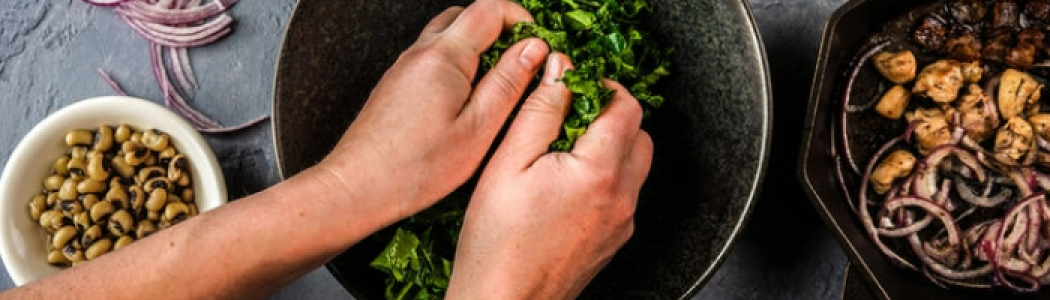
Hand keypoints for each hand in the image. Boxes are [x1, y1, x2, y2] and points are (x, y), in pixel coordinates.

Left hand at [316, 0, 548, 218]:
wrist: (357, 187)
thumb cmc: (417, 168)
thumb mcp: (478, 129)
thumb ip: (509, 83)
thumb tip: (535, 49)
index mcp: (444, 56)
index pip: (490, 9)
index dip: (522, 20)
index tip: (539, 46)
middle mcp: (420, 52)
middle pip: (467, 16)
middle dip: (501, 32)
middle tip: (522, 66)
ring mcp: (405, 67)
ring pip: (449, 38)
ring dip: (478, 51)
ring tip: (497, 89)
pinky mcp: (397, 85)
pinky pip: (433, 60)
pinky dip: (458, 68)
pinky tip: (467, 105)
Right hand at [446, 53, 653, 299]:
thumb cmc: (497, 244)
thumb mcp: (508, 164)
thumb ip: (540, 112)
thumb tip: (561, 71)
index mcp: (598, 172)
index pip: (626, 107)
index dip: (602, 87)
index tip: (575, 87)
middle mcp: (620, 198)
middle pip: (639, 134)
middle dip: (610, 116)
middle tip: (569, 117)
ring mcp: (621, 222)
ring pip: (634, 165)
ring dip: (609, 147)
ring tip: (562, 153)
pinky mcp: (613, 240)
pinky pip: (623, 194)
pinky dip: (604, 178)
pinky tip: (564, 186)